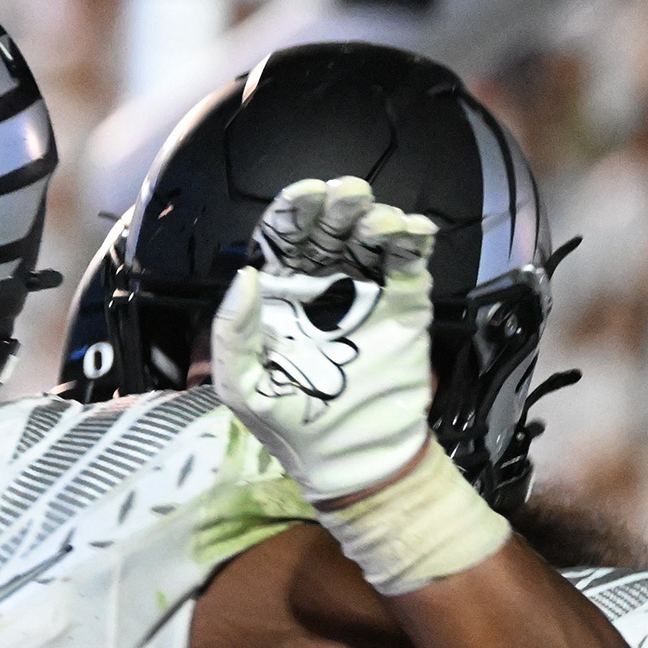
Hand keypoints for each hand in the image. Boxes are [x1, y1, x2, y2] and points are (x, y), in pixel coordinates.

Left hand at [213, 176, 438, 505]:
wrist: (351, 452)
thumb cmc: (287, 420)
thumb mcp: (241, 383)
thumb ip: (235, 330)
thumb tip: (245, 274)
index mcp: (278, 296)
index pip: (283, 241)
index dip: (293, 213)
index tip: (306, 195)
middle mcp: (320, 286)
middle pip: (328, 230)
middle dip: (336, 206)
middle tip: (348, 196)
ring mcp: (364, 292)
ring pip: (369, 238)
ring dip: (375, 218)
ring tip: (377, 222)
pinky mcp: (404, 303)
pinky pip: (409, 261)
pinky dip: (413, 239)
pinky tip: (411, 232)